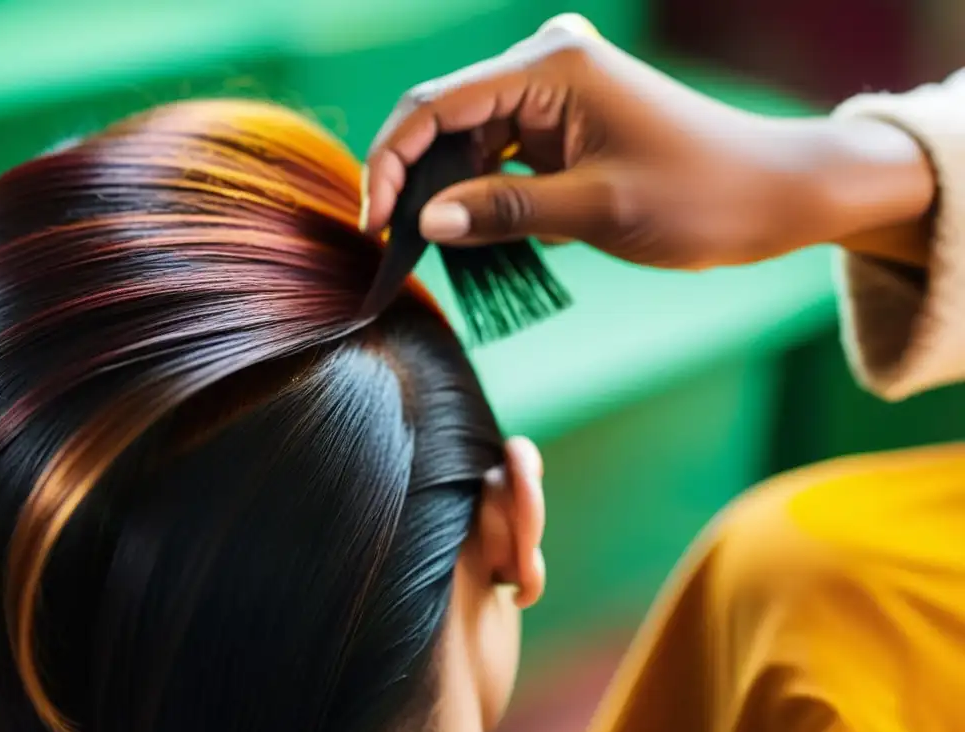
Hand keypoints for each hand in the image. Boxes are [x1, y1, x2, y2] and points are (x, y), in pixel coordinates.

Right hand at [361, 14, 934, 269]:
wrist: (772, 195)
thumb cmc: (701, 196)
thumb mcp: (597, 211)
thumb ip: (504, 212)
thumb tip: (423, 222)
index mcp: (551, 67)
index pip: (438, 106)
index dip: (393, 163)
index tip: (375, 224)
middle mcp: (547, 67)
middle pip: (447, 119)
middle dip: (417, 181)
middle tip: (398, 245)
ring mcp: (557, 95)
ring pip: (471, 142)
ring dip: (452, 193)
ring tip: (443, 248)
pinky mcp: (567, 125)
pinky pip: (503, 156)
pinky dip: (487, 195)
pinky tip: (487, 234)